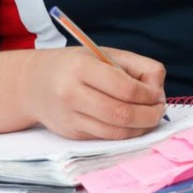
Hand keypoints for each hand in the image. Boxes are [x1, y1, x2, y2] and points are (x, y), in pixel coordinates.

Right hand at [22, 47, 165, 139]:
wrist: (33, 84)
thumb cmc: (76, 66)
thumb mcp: (104, 54)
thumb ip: (137, 66)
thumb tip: (158, 89)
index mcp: (82, 69)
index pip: (125, 89)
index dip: (148, 94)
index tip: (157, 94)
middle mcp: (72, 95)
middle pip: (122, 114)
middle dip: (149, 115)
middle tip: (159, 109)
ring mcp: (70, 118)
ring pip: (116, 132)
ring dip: (141, 128)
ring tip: (149, 117)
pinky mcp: (72, 134)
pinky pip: (106, 137)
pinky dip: (126, 133)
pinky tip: (133, 123)